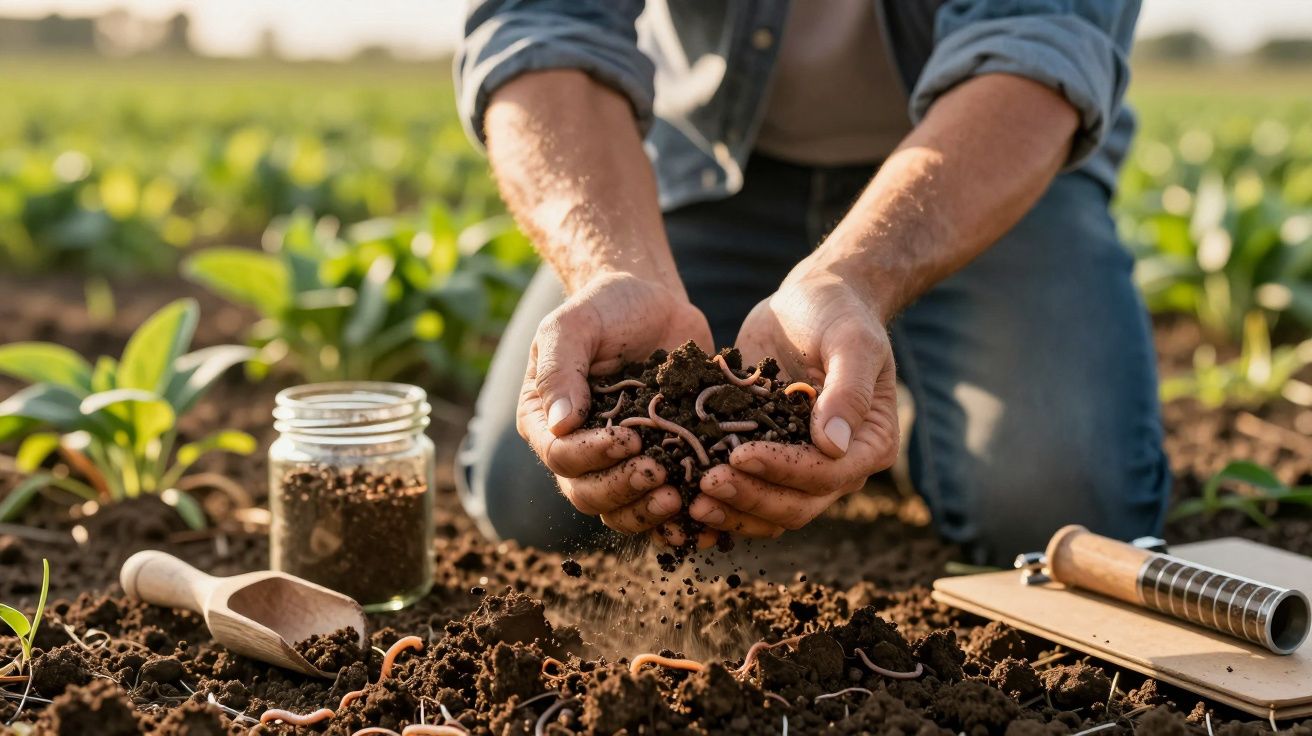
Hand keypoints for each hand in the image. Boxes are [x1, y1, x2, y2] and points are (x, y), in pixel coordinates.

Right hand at [517, 272, 713, 533]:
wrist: (653, 302)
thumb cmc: (606, 307)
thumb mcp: (574, 324)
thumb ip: (560, 368)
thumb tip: (560, 422)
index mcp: (547, 420)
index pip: (560, 455)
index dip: (593, 455)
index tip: (630, 439)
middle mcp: (578, 450)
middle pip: (588, 493)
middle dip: (623, 489)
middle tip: (658, 474)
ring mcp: (618, 463)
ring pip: (621, 510)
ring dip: (647, 513)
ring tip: (680, 500)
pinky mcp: (657, 463)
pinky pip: (659, 504)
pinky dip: (678, 521)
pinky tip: (703, 523)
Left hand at [685, 263, 899, 539]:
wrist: (809, 303)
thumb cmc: (837, 313)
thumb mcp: (850, 340)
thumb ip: (848, 390)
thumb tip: (834, 445)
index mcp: (869, 444)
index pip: (828, 474)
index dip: (784, 470)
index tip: (740, 454)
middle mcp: (839, 467)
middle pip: (797, 505)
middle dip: (751, 497)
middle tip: (706, 483)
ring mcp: (801, 469)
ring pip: (770, 511)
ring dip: (733, 510)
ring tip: (692, 499)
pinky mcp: (768, 461)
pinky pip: (747, 494)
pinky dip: (721, 503)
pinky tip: (683, 498)